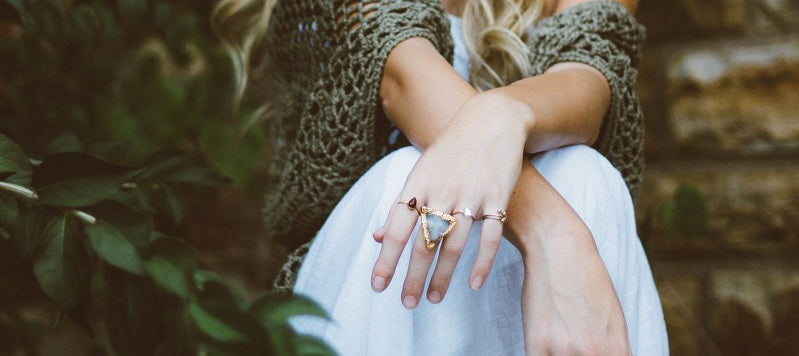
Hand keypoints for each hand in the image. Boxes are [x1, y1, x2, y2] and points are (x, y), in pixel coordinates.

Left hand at [370, 92, 530, 307]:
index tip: (378, 287)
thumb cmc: (450, 151)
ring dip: (443, 276)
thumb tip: (377, 238)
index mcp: (418, 186)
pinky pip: (490, 237)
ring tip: (434, 299)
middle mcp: (441, 192)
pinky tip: (474, 284)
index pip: (396, 230)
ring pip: (454, 245)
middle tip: (406, 304)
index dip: (386, 260)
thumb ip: (400, 207)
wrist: (491, 120)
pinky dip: (482, 263)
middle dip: (412, 277)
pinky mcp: (497, 197)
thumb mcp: (420, 174)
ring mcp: (470, 195)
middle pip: (423, 243)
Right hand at [508, 163, 630, 354]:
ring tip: (557, 340)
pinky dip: (541, 354)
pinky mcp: (537, 344)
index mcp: (616, 348)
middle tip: (570, 345)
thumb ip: (612, 349)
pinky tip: (542, 344)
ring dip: (558, 354)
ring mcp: (564, 350)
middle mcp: (593, 352)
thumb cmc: (586, 278)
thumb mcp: (612, 317)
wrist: (559, 246)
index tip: (588, 353)